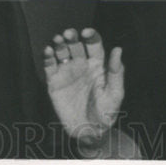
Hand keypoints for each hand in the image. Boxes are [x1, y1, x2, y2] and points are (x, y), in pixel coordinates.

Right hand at [43, 27, 123, 143]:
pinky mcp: (54, 82)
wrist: (89, 132)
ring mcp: (67, 72)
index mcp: (97, 64)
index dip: (91, 36)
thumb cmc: (106, 113)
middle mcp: (81, 64)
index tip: (86, 32)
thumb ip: (116, 72)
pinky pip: (49, 66)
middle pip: (75, 44)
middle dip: (72, 37)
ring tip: (58, 39)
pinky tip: (48, 51)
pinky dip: (47, 57)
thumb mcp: (114, 94)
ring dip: (59, 43)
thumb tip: (118, 49)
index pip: (94, 44)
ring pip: (61, 51)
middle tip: (69, 34)